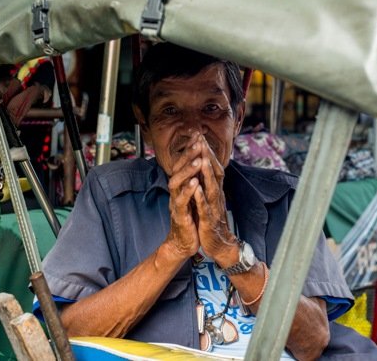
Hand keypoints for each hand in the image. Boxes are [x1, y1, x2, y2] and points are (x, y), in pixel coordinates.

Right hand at [164, 131, 202, 259]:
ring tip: (197, 160)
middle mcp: (175, 192)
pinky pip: (182, 202)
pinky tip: (195, 183)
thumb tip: (200, 160)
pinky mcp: (180, 216)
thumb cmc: (190, 217)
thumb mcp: (193, 195)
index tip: (197, 134)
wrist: (184, 242)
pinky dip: (188, 192)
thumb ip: (194, 179)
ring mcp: (176, 203)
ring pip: (177, 184)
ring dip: (187, 171)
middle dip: (187, 155)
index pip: (183, 163)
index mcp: (180, 187)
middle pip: (177, 169)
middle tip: (197, 141)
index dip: (189, 149)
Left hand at [193, 134, 238, 264]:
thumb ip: (209, 185)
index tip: (200, 137)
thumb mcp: (211, 200)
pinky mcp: (209, 221)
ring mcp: (214, 208)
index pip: (214, 168)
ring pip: (212, 188)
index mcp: (216, 191)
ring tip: (202, 159)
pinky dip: (201, 197)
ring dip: (207, 173)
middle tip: (201, 140)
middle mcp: (217, 196)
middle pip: (214, 173)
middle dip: (207, 157)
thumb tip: (205, 168)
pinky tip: (197, 188)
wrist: (221, 245)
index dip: (208, 153)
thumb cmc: (213, 221)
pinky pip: (205, 207)